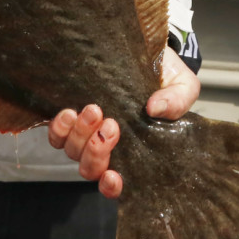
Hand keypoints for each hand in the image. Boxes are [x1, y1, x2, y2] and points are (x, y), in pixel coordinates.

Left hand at [47, 46, 200, 196]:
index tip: (113, 176)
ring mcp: (85, 133)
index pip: (116, 182)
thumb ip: (177, 101)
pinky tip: (70, 112)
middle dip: (98, 151)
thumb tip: (154, 110)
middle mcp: (106, 146)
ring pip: (73, 151)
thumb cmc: (164, 75)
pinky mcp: (71, 116)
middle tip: (111, 125)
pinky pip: (56, 134)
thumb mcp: (182, 84)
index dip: (111, 186)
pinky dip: (60, 128)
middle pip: (91, 168)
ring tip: (94, 110)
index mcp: (134, 150)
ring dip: (80, 134)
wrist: (144, 51)